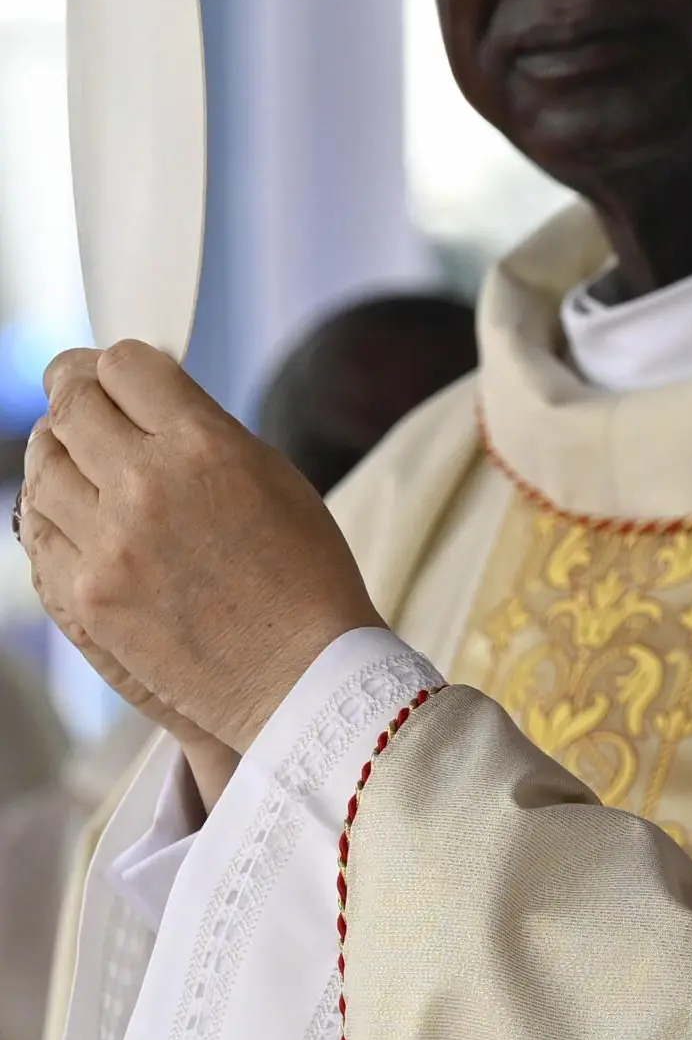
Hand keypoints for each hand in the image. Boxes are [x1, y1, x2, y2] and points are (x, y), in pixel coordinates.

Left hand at [19, 344, 382, 752]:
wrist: (303, 675)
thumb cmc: (305, 577)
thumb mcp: (273, 476)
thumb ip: (203, 430)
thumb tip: (145, 400)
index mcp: (205, 446)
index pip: (124, 364)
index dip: (121, 365)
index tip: (119, 376)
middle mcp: (146, 485)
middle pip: (70, 404)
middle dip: (78, 393)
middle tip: (85, 399)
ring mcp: (107, 542)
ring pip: (41, 464)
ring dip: (62, 456)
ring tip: (86, 464)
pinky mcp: (84, 593)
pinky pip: (38, 530)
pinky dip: (55, 515)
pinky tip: (84, 519)